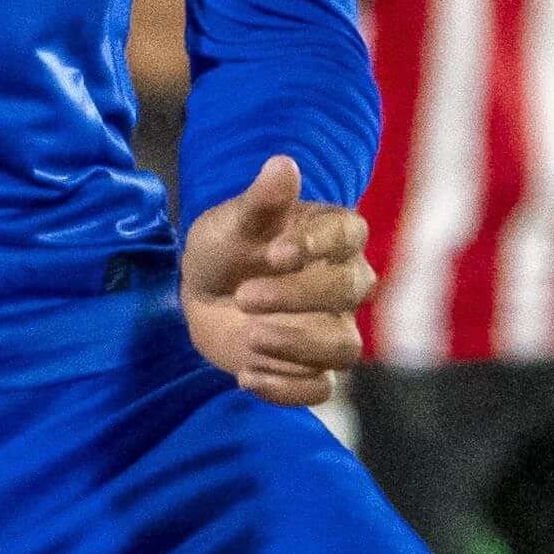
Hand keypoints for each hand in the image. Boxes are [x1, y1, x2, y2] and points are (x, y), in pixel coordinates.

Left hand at [180, 154, 369, 404]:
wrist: (203, 293)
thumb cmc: (227, 247)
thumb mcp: (233, 222)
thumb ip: (262, 201)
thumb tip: (283, 164)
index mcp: (332, 236)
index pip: (350, 235)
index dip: (319, 245)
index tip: (275, 252)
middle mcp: (344, 283)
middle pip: (349, 292)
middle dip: (297, 296)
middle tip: (244, 296)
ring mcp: (331, 328)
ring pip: (345, 348)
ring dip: (298, 348)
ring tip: (250, 339)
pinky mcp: (311, 368)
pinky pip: (321, 388)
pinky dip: (286, 388)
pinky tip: (246, 375)